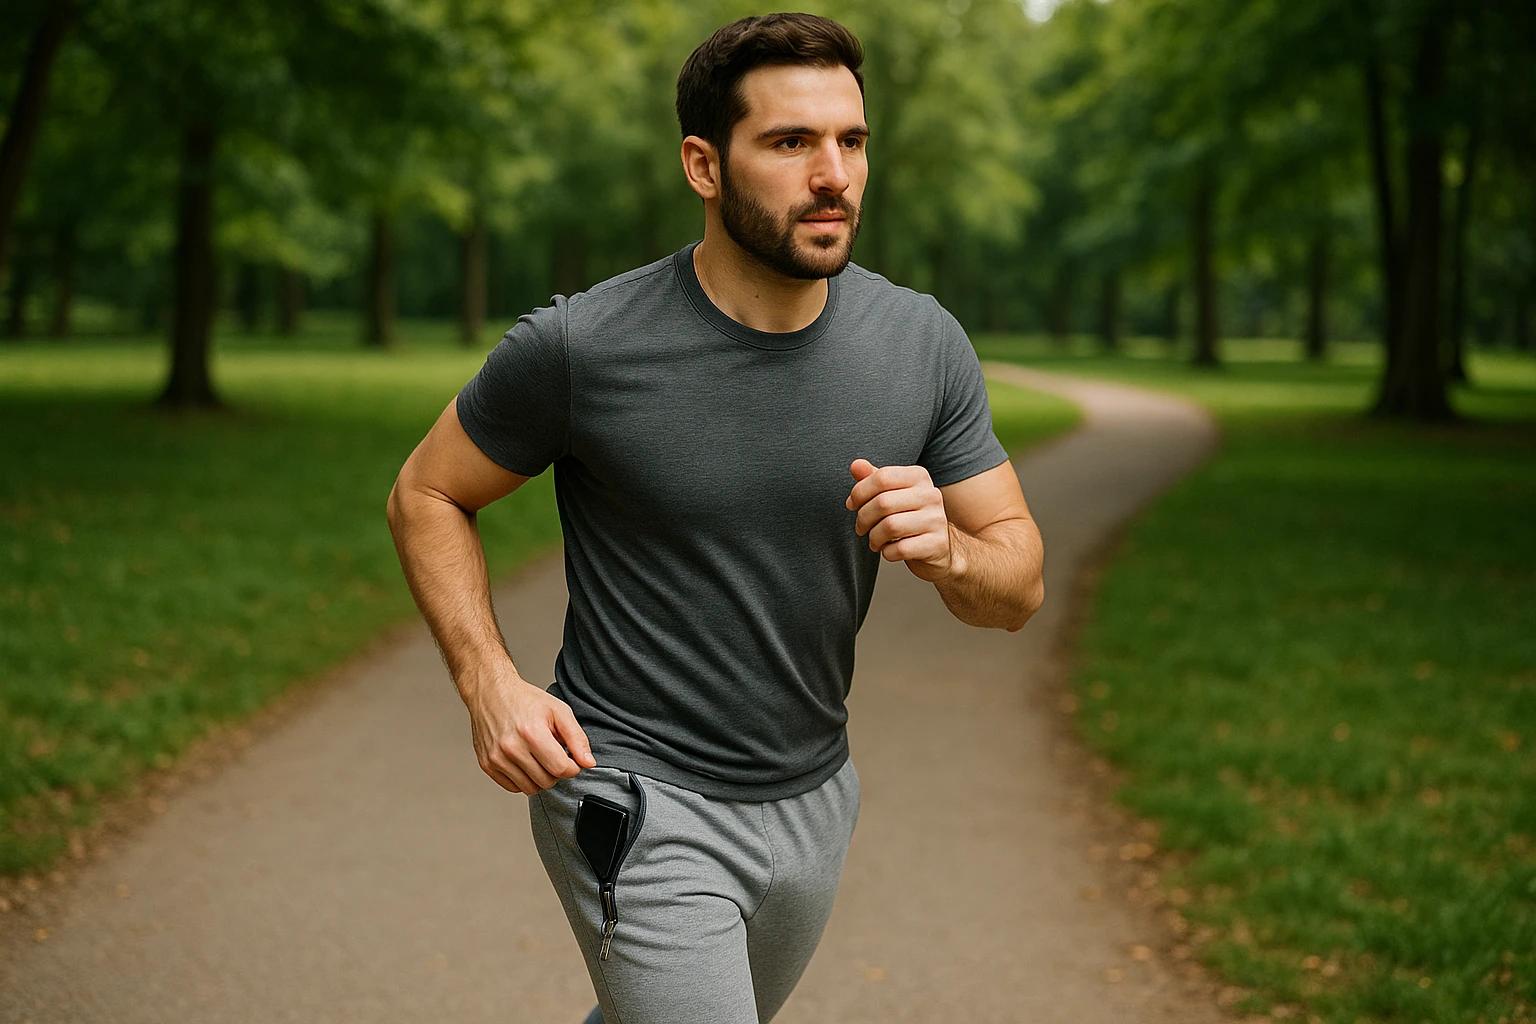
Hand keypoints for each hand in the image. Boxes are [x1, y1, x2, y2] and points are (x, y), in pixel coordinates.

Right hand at [459, 665, 596, 794]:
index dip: (572, 767)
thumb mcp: (559, 711)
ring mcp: (496, 758)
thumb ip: (577, 738)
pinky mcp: (487, 764)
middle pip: (546, 781)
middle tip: (554, 755)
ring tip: (539, 758)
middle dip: (556, 772)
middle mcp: (512, 748)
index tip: (571, 760)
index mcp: (532, 733)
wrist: (491, 692)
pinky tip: (525, 762)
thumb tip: (588, 762)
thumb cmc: (525, 700)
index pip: (561, 769)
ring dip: (540, 778)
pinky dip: (523, 780)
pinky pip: (513, 787)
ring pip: (530, 788)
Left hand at [845, 459, 954, 582]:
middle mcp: (931, 495)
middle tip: (861, 528)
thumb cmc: (909, 517)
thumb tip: (856, 465)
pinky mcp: (937, 544)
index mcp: (918, 476)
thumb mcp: (891, 493)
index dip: (859, 492)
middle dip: (863, 518)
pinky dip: (887, 552)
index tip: (852, 505)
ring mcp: (936, 520)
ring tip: (874, 541)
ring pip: (891, 526)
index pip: (882, 477)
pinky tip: (890, 550)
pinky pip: (901, 549)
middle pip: (883, 502)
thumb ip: (874, 478)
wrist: (936, 547)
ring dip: (874, 537)